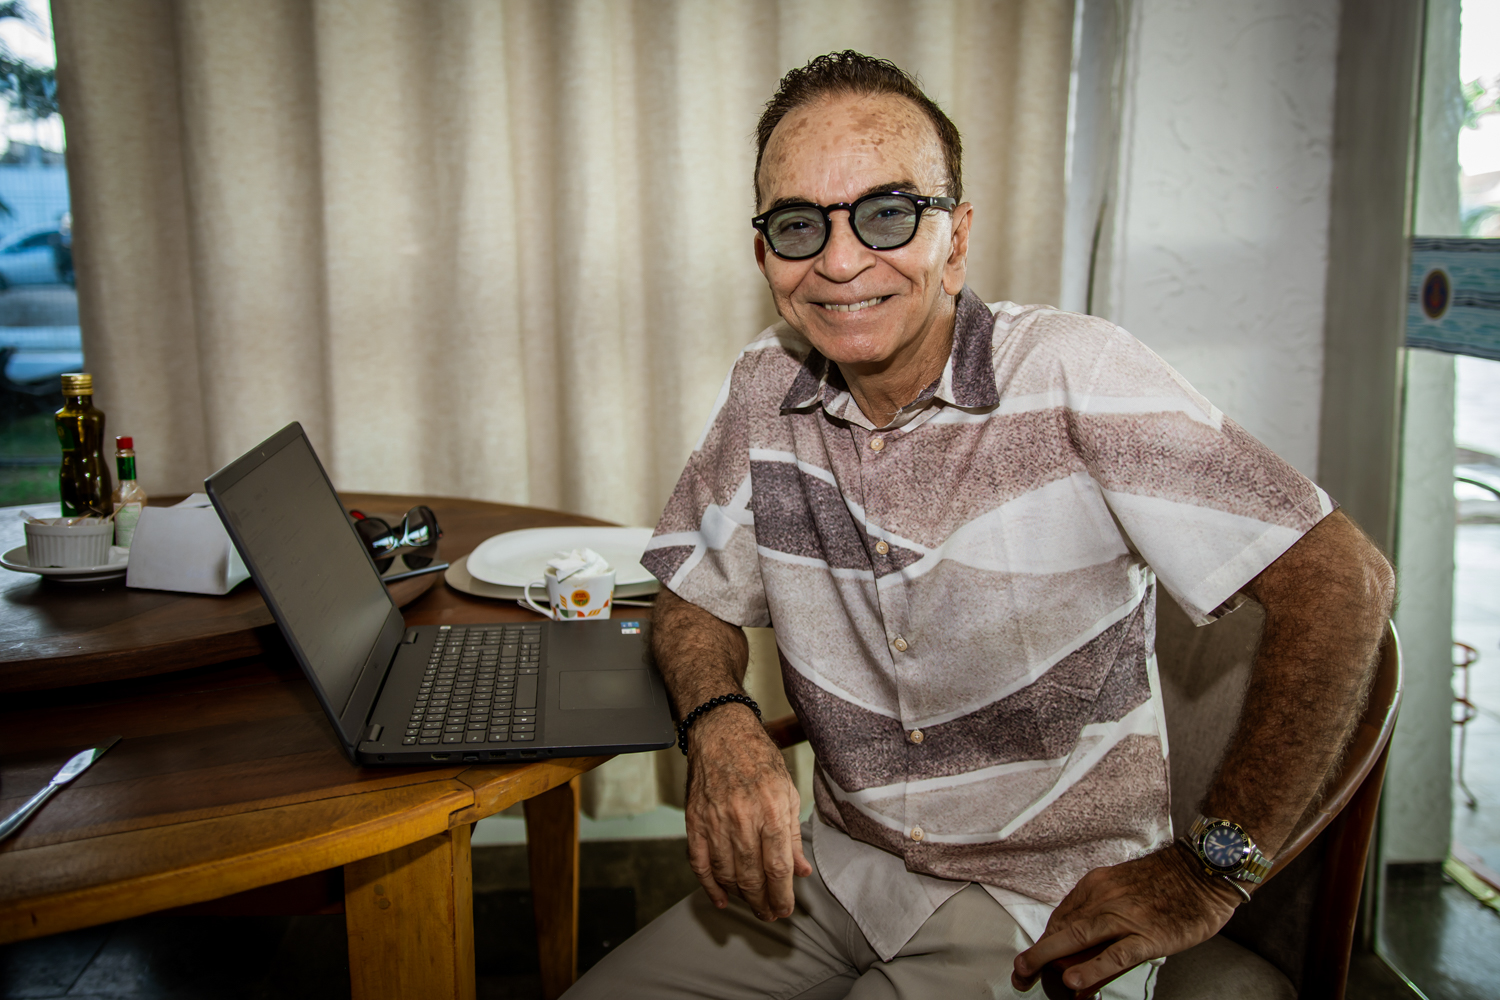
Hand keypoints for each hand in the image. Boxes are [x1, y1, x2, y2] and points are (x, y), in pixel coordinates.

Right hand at [684, 705, 811, 920]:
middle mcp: (743, 819)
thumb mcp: (787, 791)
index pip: (778, 867)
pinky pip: (700, 863)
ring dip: (740, 896)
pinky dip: (709, 886)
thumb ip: (793, 834)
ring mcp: (715, 821)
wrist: (721, 732)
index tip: (785, 909)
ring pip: (726, 874)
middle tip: (769, 914)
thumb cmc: (758, 759)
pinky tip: (721, 898)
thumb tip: (802, 871)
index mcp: (771, 810)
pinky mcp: (695, 821)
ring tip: (752, 904)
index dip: (783, 895)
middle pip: (752, 877)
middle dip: (763, 903)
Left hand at [1011, 843, 1241, 994]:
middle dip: (1036, 953)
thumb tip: (1082, 953)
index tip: (1035, 960)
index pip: (1062, 918)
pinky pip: (1115, 954)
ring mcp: (1124, 916)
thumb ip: (1103, 919)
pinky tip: (1075, 982)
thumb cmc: (1169, 883)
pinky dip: (1092, 969)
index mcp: (1096, 885)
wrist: (1205, 870)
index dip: (1045, 942)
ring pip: (1078, 938)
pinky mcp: (1147, 935)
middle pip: (1062, 928)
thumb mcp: (1126, 892)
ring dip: (1049, 958)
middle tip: (1020, 973)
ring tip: (1029, 975)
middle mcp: (1103, 898)